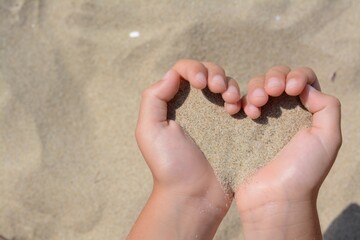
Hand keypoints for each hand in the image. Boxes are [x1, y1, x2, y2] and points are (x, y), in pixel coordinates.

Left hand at [129, 59, 240, 238]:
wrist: (194, 195)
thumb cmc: (169, 165)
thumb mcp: (149, 131)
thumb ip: (154, 98)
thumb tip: (173, 74)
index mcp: (175, 103)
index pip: (184, 71)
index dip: (194, 69)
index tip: (200, 84)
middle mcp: (196, 106)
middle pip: (208, 73)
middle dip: (216, 74)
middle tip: (219, 90)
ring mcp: (216, 116)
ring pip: (228, 85)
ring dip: (232, 86)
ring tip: (231, 102)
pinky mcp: (235, 128)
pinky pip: (244, 104)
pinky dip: (246, 101)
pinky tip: (244, 112)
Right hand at [236, 66, 341, 238]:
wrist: (273, 197)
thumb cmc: (303, 171)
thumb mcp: (328, 138)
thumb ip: (327, 107)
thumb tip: (306, 87)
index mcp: (305, 113)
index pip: (303, 79)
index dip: (296, 76)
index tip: (290, 89)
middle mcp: (283, 113)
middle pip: (277, 78)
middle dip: (272, 79)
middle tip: (270, 94)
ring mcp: (261, 120)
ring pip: (255, 87)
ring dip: (254, 90)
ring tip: (254, 109)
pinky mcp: (241, 128)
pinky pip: (237, 103)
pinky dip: (236, 100)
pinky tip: (238, 111)